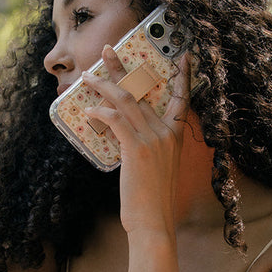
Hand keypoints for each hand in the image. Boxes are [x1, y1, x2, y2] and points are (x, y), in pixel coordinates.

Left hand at [83, 45, 191, 237]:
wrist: (153, 220)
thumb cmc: (152, 199)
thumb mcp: (157, 167)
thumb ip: (148, 146)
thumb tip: (125, 131)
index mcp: (175, 136)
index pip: (182, 98)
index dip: (184, 76)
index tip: (184, 56)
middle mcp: (166, 133)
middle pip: (141, 91)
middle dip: (120, 69)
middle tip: (106, 51)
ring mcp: (153, 139)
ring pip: (126, 101)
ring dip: (103, 85)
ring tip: (87, 77)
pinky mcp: (137, 149)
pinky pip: (116, 121)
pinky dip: (100, 113)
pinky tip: (88, 111)